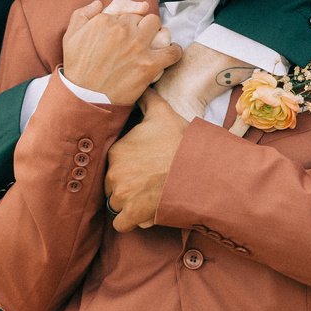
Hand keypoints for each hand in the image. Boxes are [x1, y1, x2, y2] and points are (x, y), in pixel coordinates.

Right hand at [61, 0, 180, 106]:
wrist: (85, 97)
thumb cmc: (78, 68)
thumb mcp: (70, 36)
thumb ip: (83, 14)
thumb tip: (99, 3)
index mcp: (105, 20)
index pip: (127, 9)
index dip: (130, 18)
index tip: (130, 27)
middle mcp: (123, 29)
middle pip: (144, 17)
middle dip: (143, 26)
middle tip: (140, 38)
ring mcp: (138, 46)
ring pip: (158, 27)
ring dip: (157, 34)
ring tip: (154, 44)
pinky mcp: (149, 65)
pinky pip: (172, 51)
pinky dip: (173, 51)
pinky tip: (169, 54)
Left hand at [104, 87, 188, 231]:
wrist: (198, 168)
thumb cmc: (181, 141)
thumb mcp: (162, 113)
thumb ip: (147, 99)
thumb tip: (142, 86)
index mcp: (116, 150)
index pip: (112, 164)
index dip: (127, 168)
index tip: (143, 169)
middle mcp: (113, 173)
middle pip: (112, 186)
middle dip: (126, 188)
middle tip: (148, 185)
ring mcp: (122, 195)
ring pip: (116, 205)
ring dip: (128, 206)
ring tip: (149, 200)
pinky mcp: (132, 214)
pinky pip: (120, 224)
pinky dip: (129, 223)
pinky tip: (143, 216)